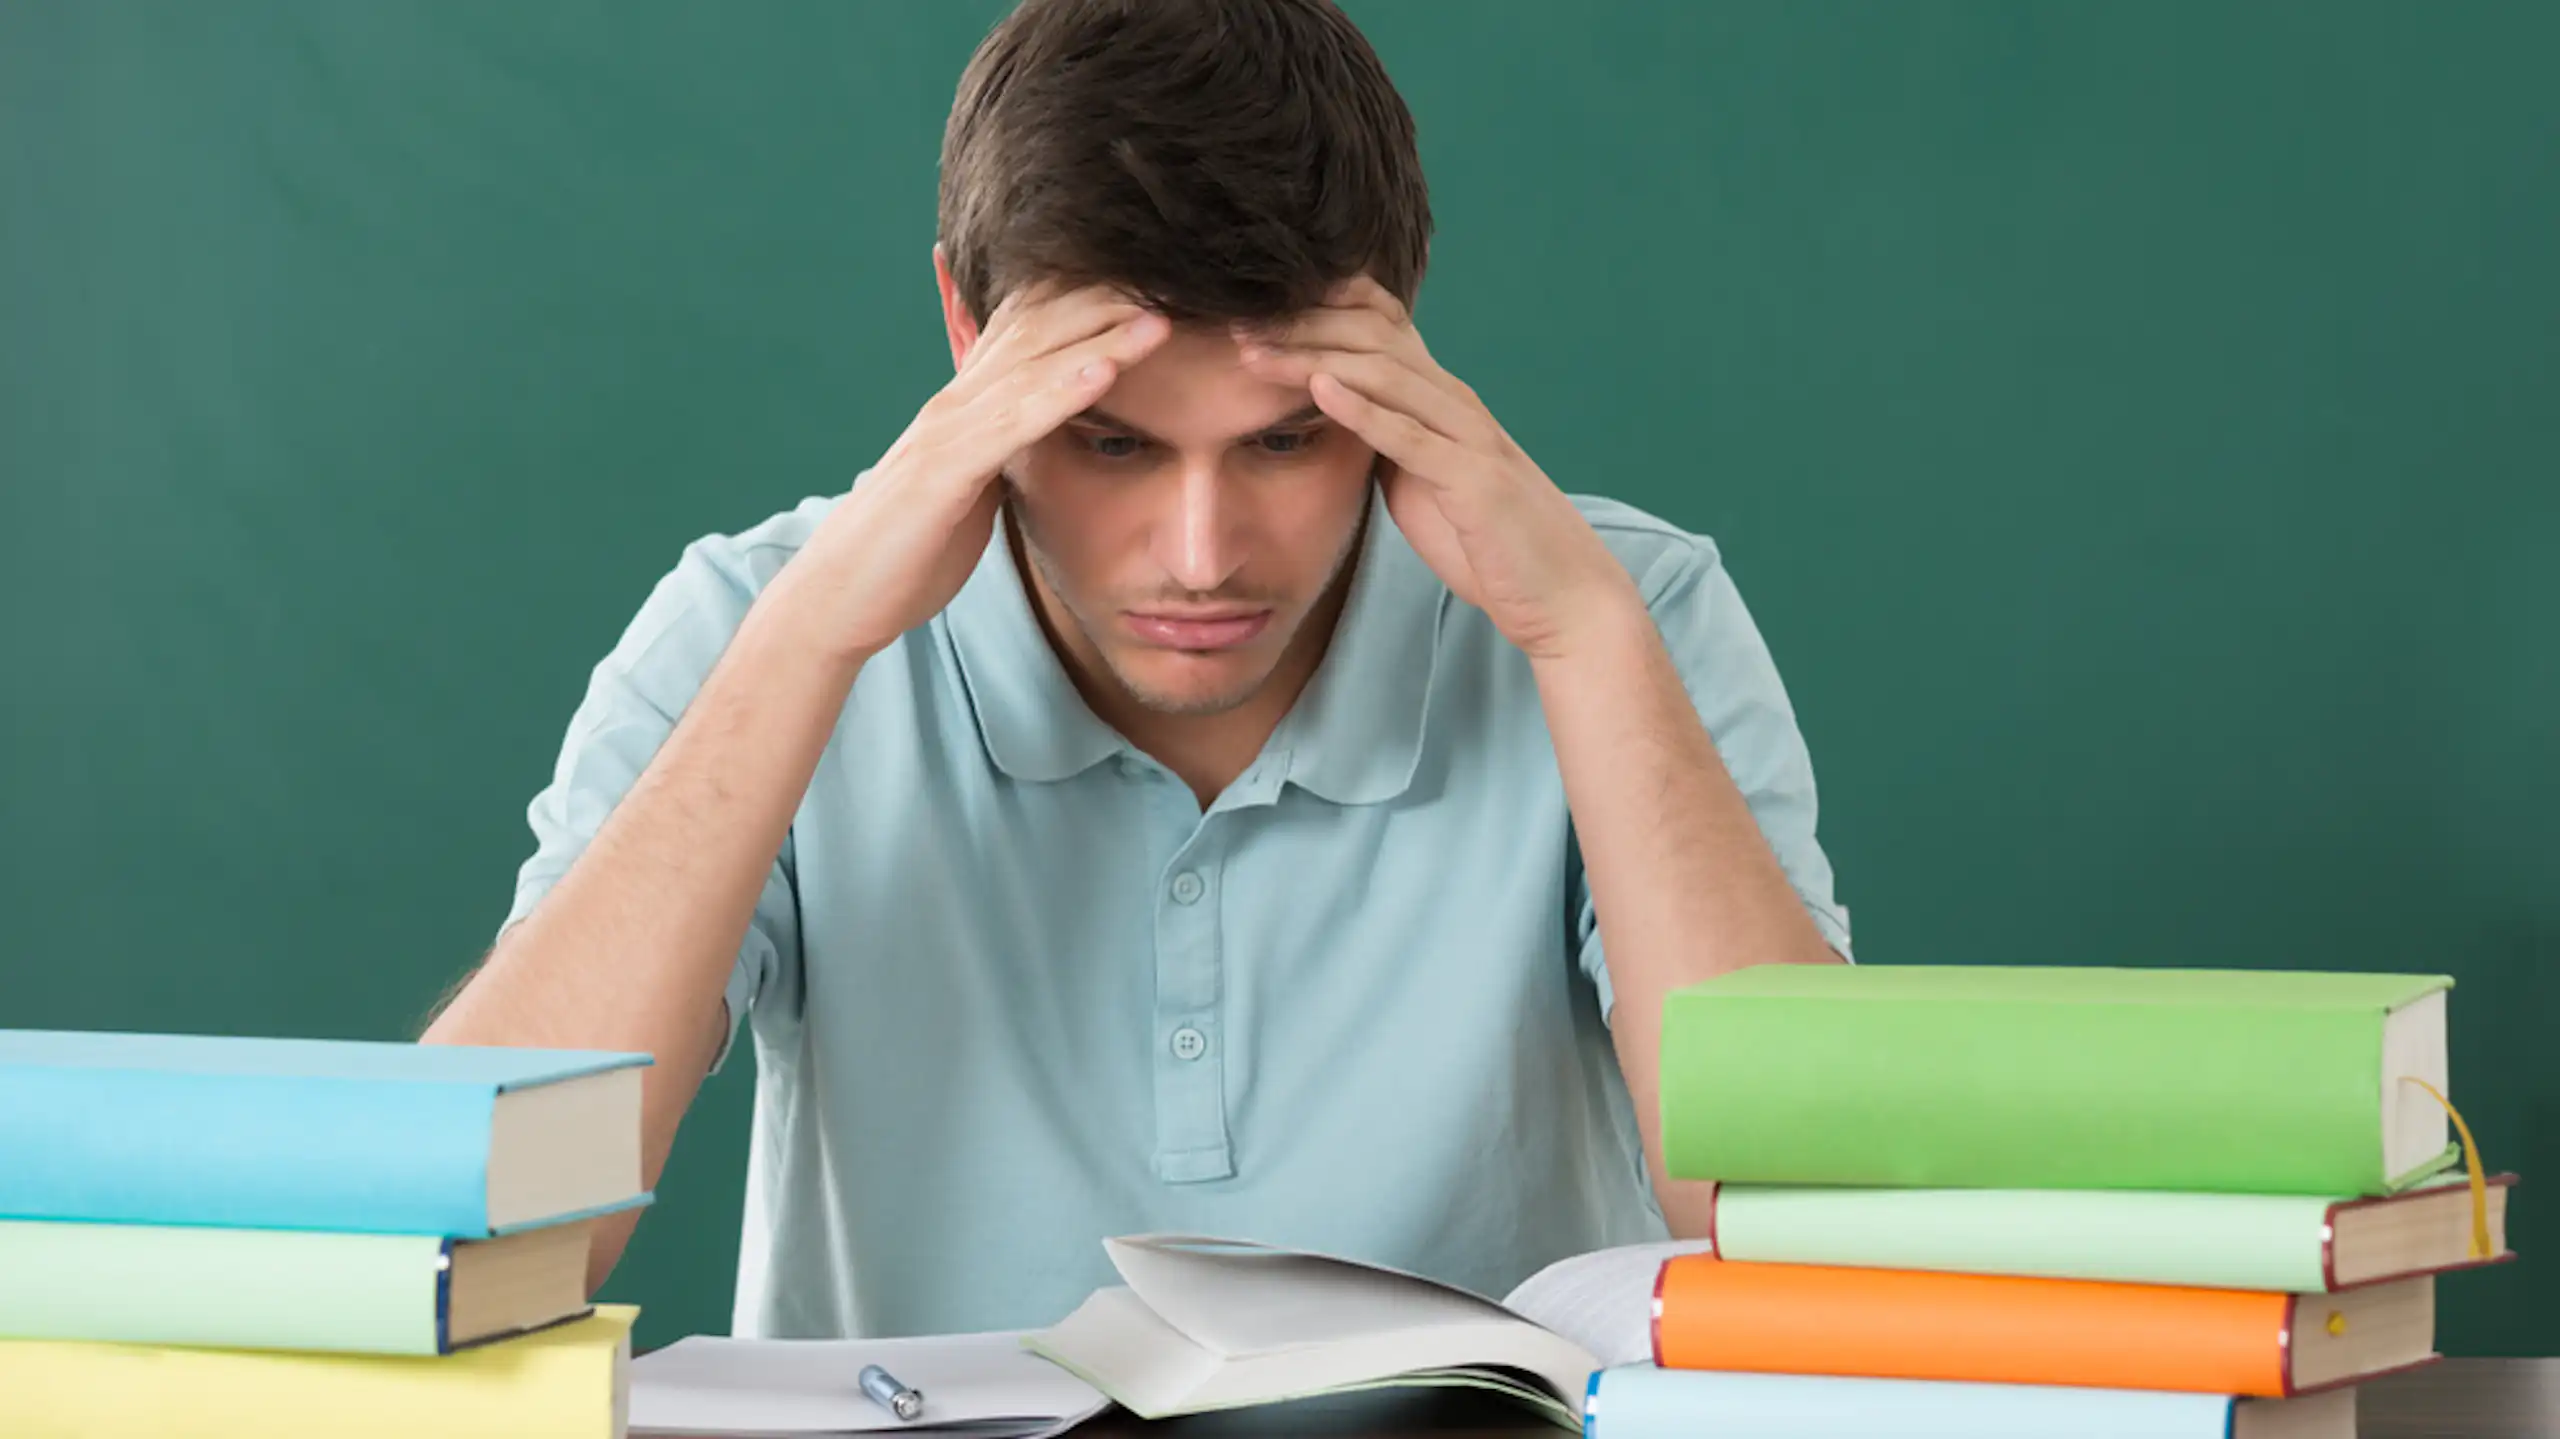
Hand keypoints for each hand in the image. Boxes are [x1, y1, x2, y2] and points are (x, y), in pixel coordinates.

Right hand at [778, 284, 1171, 662]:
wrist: (838, 598)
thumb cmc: (907, 548)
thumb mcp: (971, 489)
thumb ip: (1005, 452)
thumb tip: (1046, 435)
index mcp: (968, 407)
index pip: (1032, 336)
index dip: (1090, 307)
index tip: (1153, 290)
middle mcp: (956, 403)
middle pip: (1038, 334)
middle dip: (1105, 307)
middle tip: (1171, 279)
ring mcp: (947, 432)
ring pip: (1033, 370)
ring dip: (1099, 341)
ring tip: (1157, 319)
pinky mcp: (943, 472)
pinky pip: (1012, 424)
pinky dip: (1060, 394)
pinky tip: (1103, 373)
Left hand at [1235, 278, 1640, 661]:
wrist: (1560, 594)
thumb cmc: (1487, 542)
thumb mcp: (1421, 482)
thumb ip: (1383, 443)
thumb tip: (1331, 419)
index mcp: (1441, 399)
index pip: (1381, 324)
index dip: (1319, 306)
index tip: (1250, 309)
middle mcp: (1456, 402)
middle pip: (1373, 335)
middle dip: (1300, 324)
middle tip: (1231, 322)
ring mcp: (1468, 436)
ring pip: (1385, 374)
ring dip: (1313, 357)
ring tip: (1253, 352)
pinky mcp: (1473, 480)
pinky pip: (1410, 436)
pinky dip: (1363, 409)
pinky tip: (1320, 390)